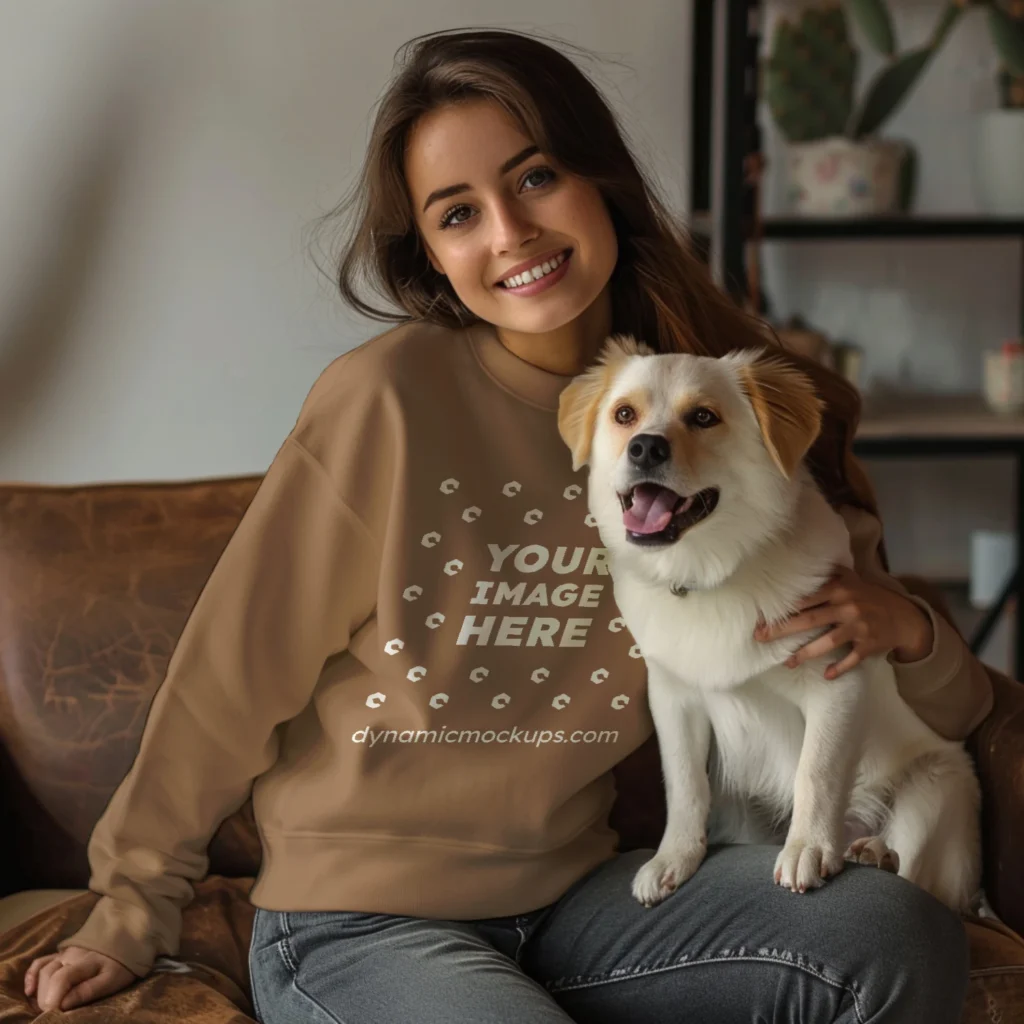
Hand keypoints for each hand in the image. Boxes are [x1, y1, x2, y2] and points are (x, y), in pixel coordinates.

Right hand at [24, 945, 134, 1011]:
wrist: (128, 941)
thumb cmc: (121, 965)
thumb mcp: (112, 980)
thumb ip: (88, 991)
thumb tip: (63, 1005)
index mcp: (86, 962)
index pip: (61, 978)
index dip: (53, 999)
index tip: (54, 1014)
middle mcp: (72, 954)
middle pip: (48, 976)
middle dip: (46, 998)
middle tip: (53, 1013)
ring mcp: (65, 952)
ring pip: (43, 970)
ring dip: (40, 991)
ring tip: (46, 1007)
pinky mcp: (62, 953)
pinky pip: (41, 962)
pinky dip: (32, 976)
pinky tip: (29, 991)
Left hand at [753, 564, 933, 679]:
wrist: (905, 617)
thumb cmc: (870, 597)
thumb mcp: (852, 580)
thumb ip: (829, 574)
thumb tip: (801, 563)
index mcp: (839, 589)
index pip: (805, 599)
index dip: (783, 608)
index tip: (762, 615)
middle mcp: (847, 607)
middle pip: (810, 619)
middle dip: (783, 630)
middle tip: (761, 637)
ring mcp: (858, 627)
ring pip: (828, 641)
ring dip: (806, 653)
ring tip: (787, 662)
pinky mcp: (869, 645)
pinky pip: (852, 659)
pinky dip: (840, 667)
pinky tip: (826, 675)